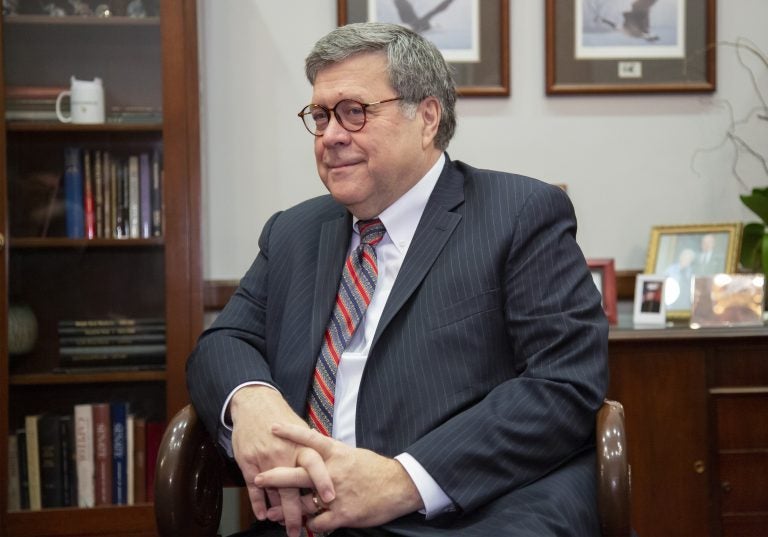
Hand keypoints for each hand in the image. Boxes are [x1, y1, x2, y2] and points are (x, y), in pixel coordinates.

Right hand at [229, 386, 332, 536]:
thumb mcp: (301, 427)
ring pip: (273, 490)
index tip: (330, 498)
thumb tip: (331, 461)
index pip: (314, 464)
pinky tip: (262, 515)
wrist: (254, 404)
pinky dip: (257, 502)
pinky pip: (252, 487)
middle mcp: (283, 453)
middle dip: (296, 510)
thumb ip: (314, 447)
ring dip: (279, 511)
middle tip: (301, 530)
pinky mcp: (248, 462)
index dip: (322, 481)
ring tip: (287, 527)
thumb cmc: (281, 417)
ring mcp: (264, 459)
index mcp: (300, 443)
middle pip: (291, 485)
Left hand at [254, 423, 423, 532]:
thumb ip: (332, 453)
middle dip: (275, 477)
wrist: (399, 486)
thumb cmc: (375, 469)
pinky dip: (311, 526)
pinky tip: (307, 527)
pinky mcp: (343, 514)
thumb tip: (314, 445)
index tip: (273, 428)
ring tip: (272, 513)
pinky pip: (319, 523)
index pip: (310, 440)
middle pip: (298, 473)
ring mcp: (337, 494)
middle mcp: (333, 472)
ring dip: (286, 510)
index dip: (291, 433)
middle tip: (257, 478)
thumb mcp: (352, 454)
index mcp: (337, 453)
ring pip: (304, 504)